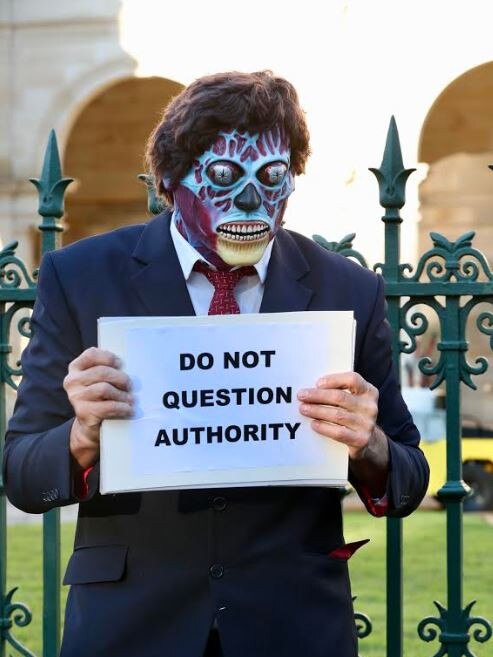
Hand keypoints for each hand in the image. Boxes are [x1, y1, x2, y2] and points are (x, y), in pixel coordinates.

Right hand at [64, 347, 132, 468]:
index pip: (91, 354)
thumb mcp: (99, 380)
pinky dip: (122, 407)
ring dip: (122, 394)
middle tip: (130, 385)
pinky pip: (107, 406)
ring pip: (104, 389)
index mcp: (76, 368)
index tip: (121, 364)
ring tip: (130, 399)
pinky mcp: (82, 412)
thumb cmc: (100, 398)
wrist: (91, 426)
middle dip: (120, 378)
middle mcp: (72, 381)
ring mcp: (75, 397)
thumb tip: (127, 363)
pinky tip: (128, 409)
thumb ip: (107, 369)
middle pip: (101, 372)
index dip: (108, 357)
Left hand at [297, 372, 378, 459]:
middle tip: (302, 395)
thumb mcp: (352, 399)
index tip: (317, 383)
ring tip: (303, 409)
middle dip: (318, 395)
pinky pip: (339, 432)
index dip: (334, 380)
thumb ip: (338, 390)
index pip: (353, 379)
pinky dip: (324, 427)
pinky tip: (313, 424)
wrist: (368, 440)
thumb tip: (311, 388)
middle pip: (340, 397)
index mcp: (369, 391)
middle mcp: (370, 407)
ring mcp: (367, 424)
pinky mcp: (361, 440)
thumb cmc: (353, 414)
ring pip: (337, 415)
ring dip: (317, 411)